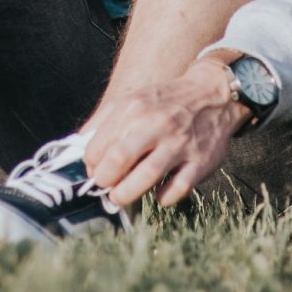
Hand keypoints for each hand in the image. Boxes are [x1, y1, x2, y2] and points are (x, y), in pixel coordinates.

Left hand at [81, 60, 250, 207]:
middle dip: (105, 182)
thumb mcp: (132, 99)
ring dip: (126, 194)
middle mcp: (156, 124)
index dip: (91, 166)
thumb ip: (104, 121)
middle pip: (118, 160)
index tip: (95, 172)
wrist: (213, 94)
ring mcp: (180, 143)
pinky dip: (163, 198)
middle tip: (106, 187)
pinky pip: (178, 188)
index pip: (98, 147)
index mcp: (134, 109)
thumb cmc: (166, 102)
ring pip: (147, 176)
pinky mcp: (200, 161)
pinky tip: (158, 195)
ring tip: (120, 198)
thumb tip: (78, 147)